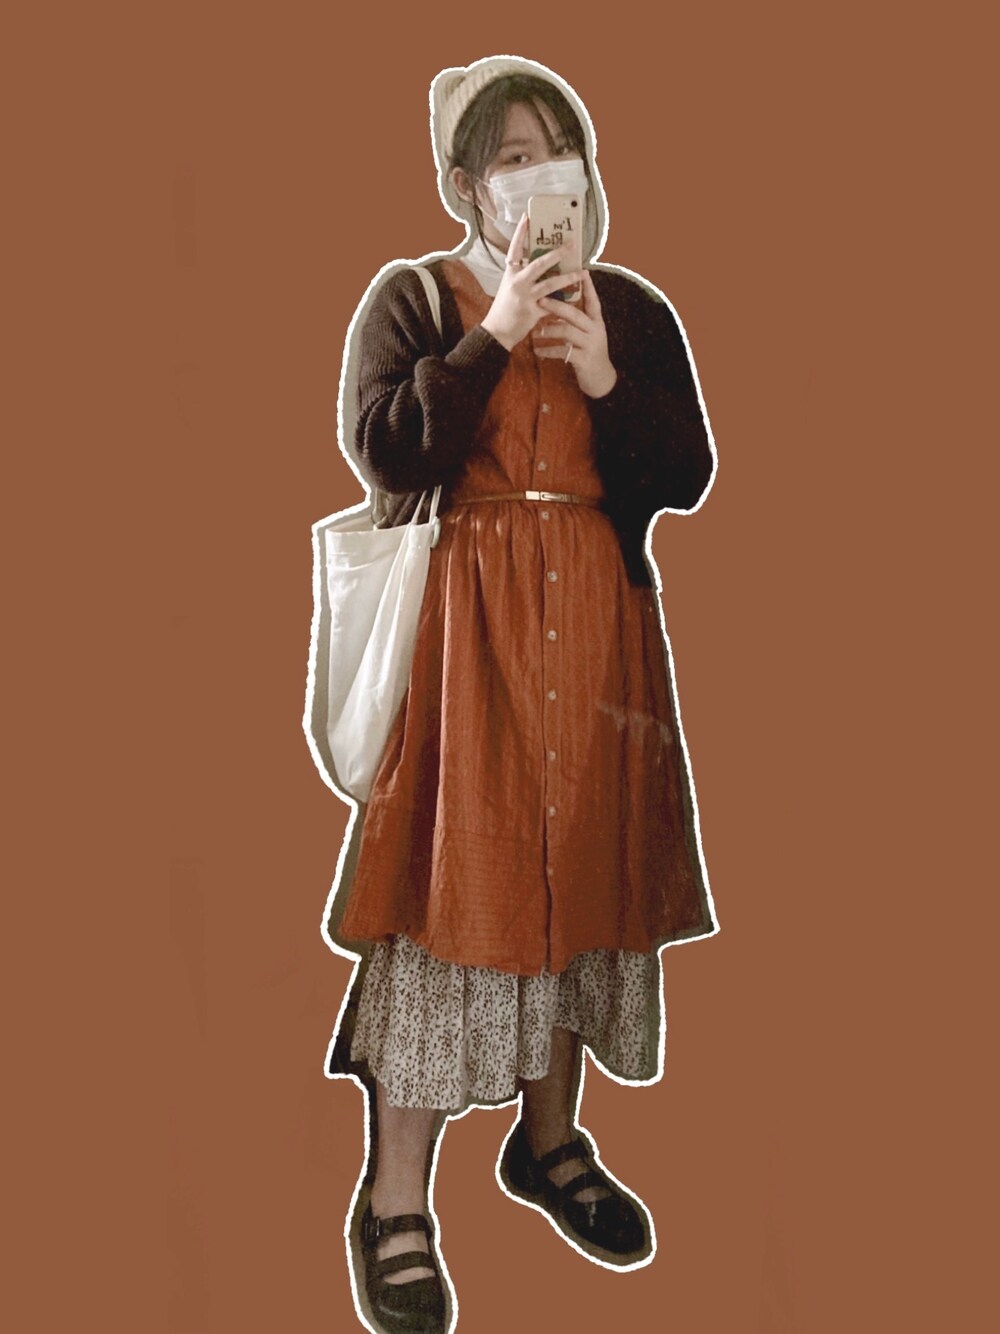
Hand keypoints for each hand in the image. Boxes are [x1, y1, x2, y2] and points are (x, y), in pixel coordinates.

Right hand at [480, 213, 583, 351]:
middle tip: (571, 244)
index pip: (514, 248)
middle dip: (557, 253)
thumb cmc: (503, 309)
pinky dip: (563, 301)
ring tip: (580, 272)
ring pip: (550, 284)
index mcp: (510, 274)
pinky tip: (574, 296)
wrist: (496, 332)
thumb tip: (541, 264)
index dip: (521, 232)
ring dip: (567, 277)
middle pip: (539, 264)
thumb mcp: (509, 287)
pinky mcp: (532, 312)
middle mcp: (517, 282)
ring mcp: (525, 297)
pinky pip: (552, 304)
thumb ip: (523, 275)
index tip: (528, 217)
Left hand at [532, 269, 617, 398]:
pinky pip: (562, 352)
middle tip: (540, 300)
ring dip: (549, 330)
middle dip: (557, 306)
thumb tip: (558, 304)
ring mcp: (590, 345)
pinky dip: (548, 350)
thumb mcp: (587, 334)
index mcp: (596, 322)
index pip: (593, 300)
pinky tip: (537, 350)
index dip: (588, 286)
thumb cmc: (589, 353)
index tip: (581, 271)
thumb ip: (576, 321)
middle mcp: (595, 330)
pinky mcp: (583, 360)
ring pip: (567, 332)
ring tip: (535, 331)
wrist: (601, 379)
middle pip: (575, 314)